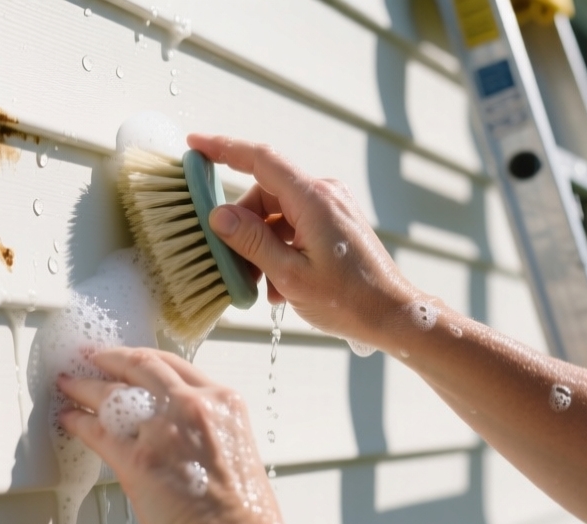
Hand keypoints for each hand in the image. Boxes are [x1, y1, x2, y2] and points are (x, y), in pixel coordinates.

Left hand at [58, 347, 317, 523]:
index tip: (127, 357)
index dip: (142, 357)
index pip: (173, 364)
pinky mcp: (138, 459)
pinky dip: (79, 423)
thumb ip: (203, 425)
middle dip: (110, 360)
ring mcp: (163, 429)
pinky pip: (98, 432)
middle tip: (91, 359)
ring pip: (113, 394)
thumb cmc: (243, 510)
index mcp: (222, 400)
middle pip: (140, 367)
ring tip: (70, 384)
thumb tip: (172, 425)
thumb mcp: (233, 445)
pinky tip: (70, 420)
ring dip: (86, 387)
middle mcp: (192, 405)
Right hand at [187, 134, 417, 342]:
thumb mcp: (290, 275)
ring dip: (261, 245)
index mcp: (314, 200)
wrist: (392, 315)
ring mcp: (331, 208)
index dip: (224, 148)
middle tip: (232, 263)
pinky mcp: (335, 223)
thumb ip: (251, 241)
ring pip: (277, 214)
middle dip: (242, 226)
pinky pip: (294, 226)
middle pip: (264, 195)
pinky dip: (280, 249)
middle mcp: (324, 195)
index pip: (260, 159)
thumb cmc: (349, 300)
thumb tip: (219, 215)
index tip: (195, 145)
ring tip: (263, 284)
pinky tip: (280, 284)